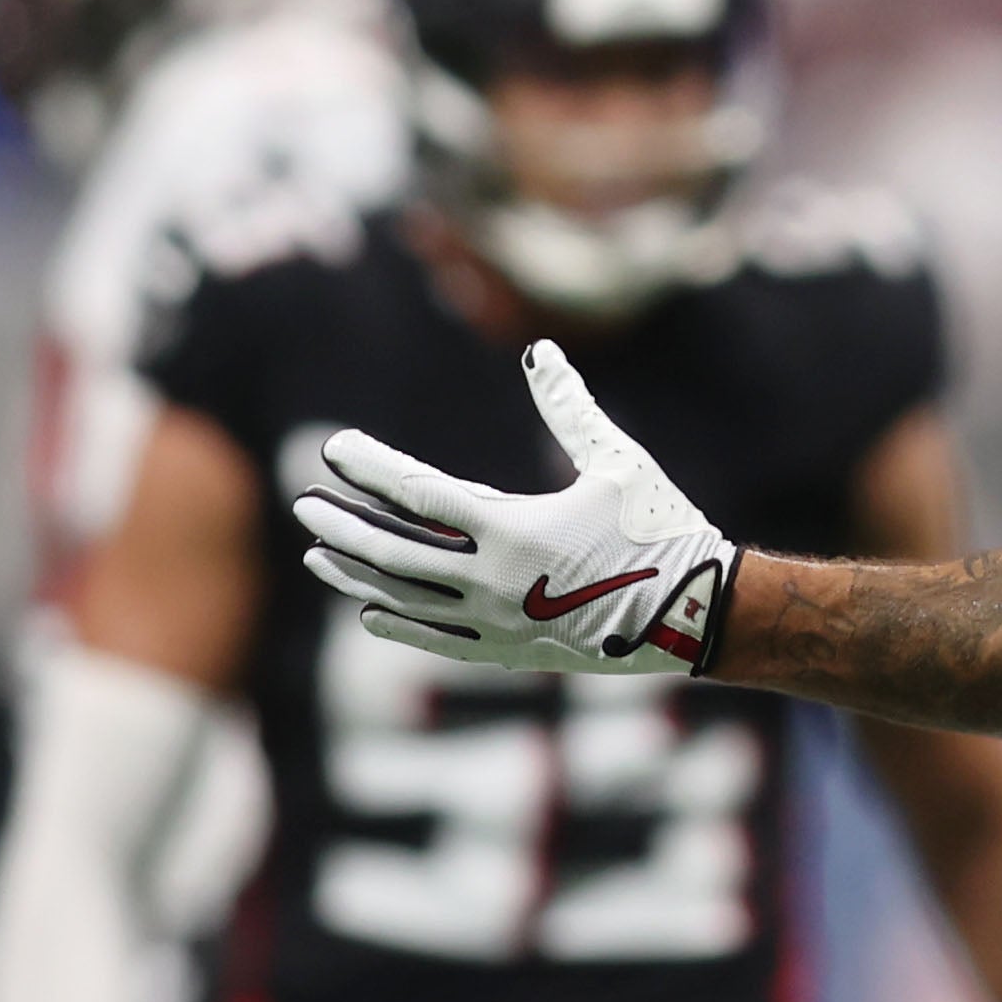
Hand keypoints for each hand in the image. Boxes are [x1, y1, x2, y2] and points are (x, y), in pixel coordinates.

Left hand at [293, 342, 734, 675]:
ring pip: (405, 600)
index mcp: (514, 529)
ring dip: (356, 574)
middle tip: (304, 504)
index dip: (370, 469)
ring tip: (317, 554)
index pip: (418, 494)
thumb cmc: (660, 528)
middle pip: (394, 552)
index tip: (334, 449)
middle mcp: (493, 581)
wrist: (698, 615)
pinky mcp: (510, 652)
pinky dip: (398, 624)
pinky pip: (437, 640)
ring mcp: (497, 623)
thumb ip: (569, 406)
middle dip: (344, 525)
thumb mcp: (616, 460)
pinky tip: (367, 610)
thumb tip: (541, 349)